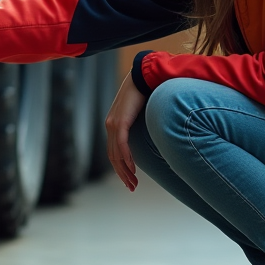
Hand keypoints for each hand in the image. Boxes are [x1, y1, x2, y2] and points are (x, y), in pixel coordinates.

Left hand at [105, 73, 145, 191]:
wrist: (142, 76)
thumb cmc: (146, 93)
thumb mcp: (142, 114)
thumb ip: (142, 126)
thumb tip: (154, 136)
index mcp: (114, 124)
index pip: (114, 152)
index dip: (121, 167)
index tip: (130, 180)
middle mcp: (110, 125)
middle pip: (113, 156)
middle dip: (123, 174)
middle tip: (131, 187)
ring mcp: (113, 124)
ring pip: (116, 154)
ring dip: (125, 171)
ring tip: (133, 183)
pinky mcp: (120, 122)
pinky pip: (121, 145)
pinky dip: (126, 158)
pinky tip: (132, 169)